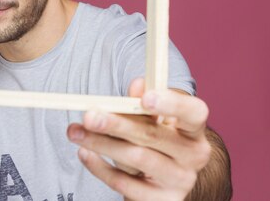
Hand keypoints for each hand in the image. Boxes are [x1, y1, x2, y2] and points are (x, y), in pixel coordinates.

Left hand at [67, 78, 211, 200]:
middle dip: (117, 123)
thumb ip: (143, 101)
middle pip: (153, 135)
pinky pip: (124, 184)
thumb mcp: (152, 119)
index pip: (194, 112)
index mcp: (194, 129)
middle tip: (88, 115)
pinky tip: (84, 152)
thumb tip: (137, 85)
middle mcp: (193, 156)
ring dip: (101, 143)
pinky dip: (100, 167)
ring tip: (74, 132)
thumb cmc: (155, 139)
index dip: (171, 103)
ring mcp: (179, 182)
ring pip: (135, 158)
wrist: (161, 182)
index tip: (145, 98)